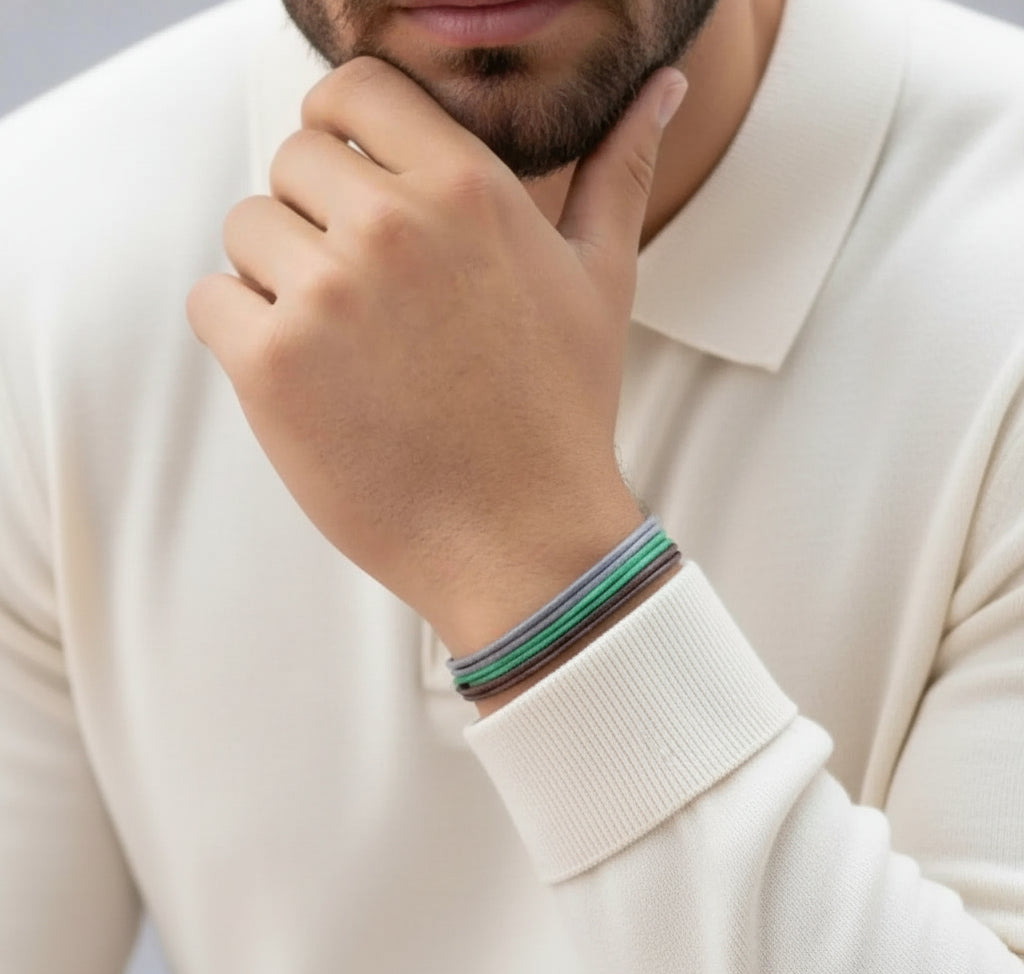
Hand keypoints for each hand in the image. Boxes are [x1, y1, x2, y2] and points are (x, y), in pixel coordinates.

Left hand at [187, 57, 686, 652]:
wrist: (522, 539)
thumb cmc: (560, 412)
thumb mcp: (602, 281)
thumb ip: (617, 171)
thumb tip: (663, 84)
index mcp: (467, 188)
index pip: (352, 89)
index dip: (339, 128)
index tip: (349, 178)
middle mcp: (391, 226)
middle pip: (291, 161)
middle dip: (315, 216)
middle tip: (365, 296)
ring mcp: (326, 296)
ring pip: (246, 231)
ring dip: (278, 279)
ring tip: (345, 346)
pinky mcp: (273, 365)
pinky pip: (213, 302)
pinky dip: (242, 334)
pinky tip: (308, 378)